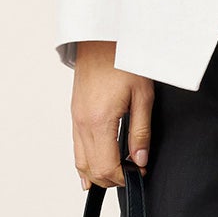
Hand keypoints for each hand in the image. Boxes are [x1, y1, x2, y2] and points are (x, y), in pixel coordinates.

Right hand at [71, 42, 152, 189]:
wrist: (102, 37)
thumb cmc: (124, 60)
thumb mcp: (142, 96)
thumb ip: (141, 132)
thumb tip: (140, 160)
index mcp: (99, 121)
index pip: (105, 167)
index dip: (123, 178)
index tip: (139, 173)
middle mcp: (82, 123)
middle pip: (91, 170)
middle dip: (112, 179)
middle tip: (132, 174)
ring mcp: (75, 118)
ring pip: (80, 161)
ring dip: (98, 173)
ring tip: (118, 172)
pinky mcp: (75, 113)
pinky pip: (76, 146)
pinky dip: (85, 162)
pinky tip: (94, 168)